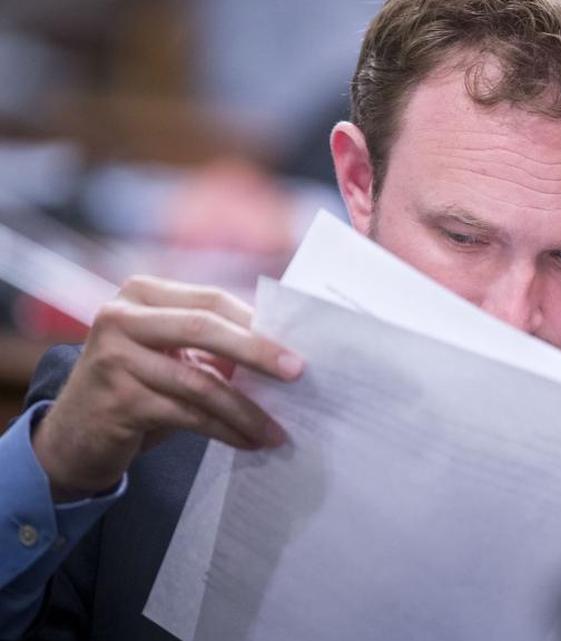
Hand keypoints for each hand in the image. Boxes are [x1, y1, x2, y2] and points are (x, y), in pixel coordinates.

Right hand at [32, 276, 303, 500]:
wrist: (74, 435)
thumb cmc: (137, 386)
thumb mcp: (170, 352)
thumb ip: (213, 342)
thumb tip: (283, 350)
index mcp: (141, 294)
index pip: (211, 300)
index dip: (257, 321)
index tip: (298, 344)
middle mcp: (120, 317)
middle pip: (205, 328)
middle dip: (258, 351)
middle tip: (298, 372)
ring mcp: (114, 358)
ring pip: (200, 381)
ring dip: (246, 409)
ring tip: (277, 429)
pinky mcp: (117, 400)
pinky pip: (188, 415)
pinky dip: (226, 430)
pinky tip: (249, 441)